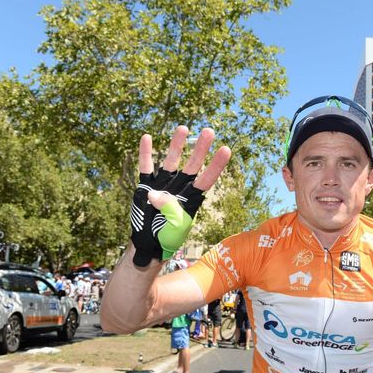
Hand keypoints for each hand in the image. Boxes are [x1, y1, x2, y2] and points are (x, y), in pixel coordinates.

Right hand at [130, 126, 230, 266]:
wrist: (148, 244)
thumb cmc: (168, 237)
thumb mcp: (175, 227)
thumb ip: (169, 209)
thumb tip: (155, 194)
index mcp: (192, 199)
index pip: (207, 179)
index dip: (216, 166)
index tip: (226, 149)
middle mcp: (180, 188)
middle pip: (192, 165)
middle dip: (200, 149)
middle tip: (209, 131)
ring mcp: (163, 184)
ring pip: (171, 161)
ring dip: (176, 145)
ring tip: (184, 128)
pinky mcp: (145, 186)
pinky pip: (146, 167)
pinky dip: (146, 154)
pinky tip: (147, 137)